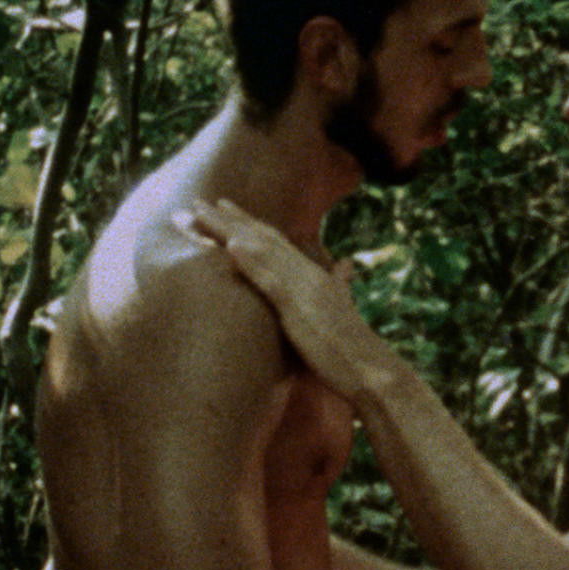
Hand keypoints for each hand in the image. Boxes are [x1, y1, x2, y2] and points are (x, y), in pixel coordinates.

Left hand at [184, 199, 400, 401]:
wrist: (370, 368)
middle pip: (262, 238)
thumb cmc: (353, 345)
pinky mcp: (298, 310)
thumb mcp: (343, 307)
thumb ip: (340, 284)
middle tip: (198, 201)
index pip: (276, 241)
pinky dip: (250, 261)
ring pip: (260, 251)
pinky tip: (231, 246)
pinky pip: (271, 281)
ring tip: (200, 213)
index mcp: (314, 274)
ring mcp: (302, 289)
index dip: (248, 222)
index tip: (224, 207)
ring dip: (227, 230)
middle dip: (228, 218)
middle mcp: (307, 274)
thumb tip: (346, 263)